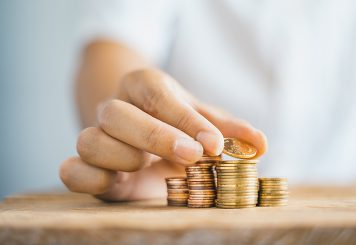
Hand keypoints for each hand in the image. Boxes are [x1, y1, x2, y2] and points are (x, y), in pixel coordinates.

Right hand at [60, 68, 266, 200]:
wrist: (141, 128)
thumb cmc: (177, 122)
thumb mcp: (204, 120)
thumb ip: (229, 131)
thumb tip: (260, 144)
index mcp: (144, 87)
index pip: (160, 96)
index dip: (186, 120)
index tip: (214, 145)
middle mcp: (115, 108)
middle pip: (117, 114)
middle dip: (156, 137)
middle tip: (193, 156)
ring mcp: (96, 136)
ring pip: (89, 140)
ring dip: (123, 158)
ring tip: (149, 167)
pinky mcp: (86, 166)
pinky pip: (70, 171)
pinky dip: (89, 179)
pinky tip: (121, 183)